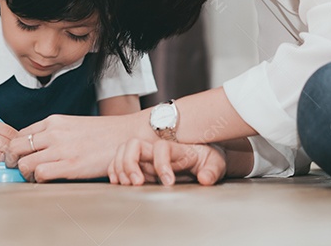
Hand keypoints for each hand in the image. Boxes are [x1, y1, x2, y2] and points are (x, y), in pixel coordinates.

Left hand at [4, 113, 144, 181]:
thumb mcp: (73, 125)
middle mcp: (53, 133)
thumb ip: (54, 134)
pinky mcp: (70, 165)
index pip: (20, 135)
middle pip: (14, 147)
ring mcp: (61, 148)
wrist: (126, 135)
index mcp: (54, 121)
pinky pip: (39, 174)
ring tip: (35, 177)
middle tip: (19, 169)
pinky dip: (38, 180)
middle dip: (12, 160)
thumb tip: (37, 149)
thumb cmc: (103, 134)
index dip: (15, 149)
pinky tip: (47, 180)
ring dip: (25, 173)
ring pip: (23, 163)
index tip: (18, 158)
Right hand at [108, 139, 226, 185]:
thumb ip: (212, 170)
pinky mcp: (139, 164)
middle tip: (137, 183)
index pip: (162, 148)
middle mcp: (156, 149)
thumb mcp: (216, 163)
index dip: (162, 164)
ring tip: (127, 184)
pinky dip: (114, 170)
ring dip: (120, 167)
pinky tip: (118, 182)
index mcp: (175, 148)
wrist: (202, 157)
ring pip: (123, 151)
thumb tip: (205, 179)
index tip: (169, 183)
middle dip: (130, 163)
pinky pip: (119, 162)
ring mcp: (146, 156)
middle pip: (133, 144)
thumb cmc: (207, 159)